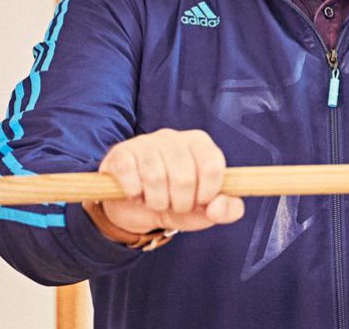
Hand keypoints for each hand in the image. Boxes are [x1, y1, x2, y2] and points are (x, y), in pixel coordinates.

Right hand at [93, 128, 244, 239]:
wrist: (136, 209)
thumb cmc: (177, 203)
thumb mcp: (206, 211)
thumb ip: (227, 210)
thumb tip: (217, 207)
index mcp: (200, 143)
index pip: (212, 166)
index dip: (206, 194)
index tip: (198, 202)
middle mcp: (173, 136)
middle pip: (184, 176)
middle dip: (180, 204)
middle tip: (173, 205)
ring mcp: (145, 142)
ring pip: (155, 177)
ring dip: (156, 202)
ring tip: (155, 201)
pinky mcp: (120, 153)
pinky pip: (129, 175)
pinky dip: (133, 194)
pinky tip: (135, 194)